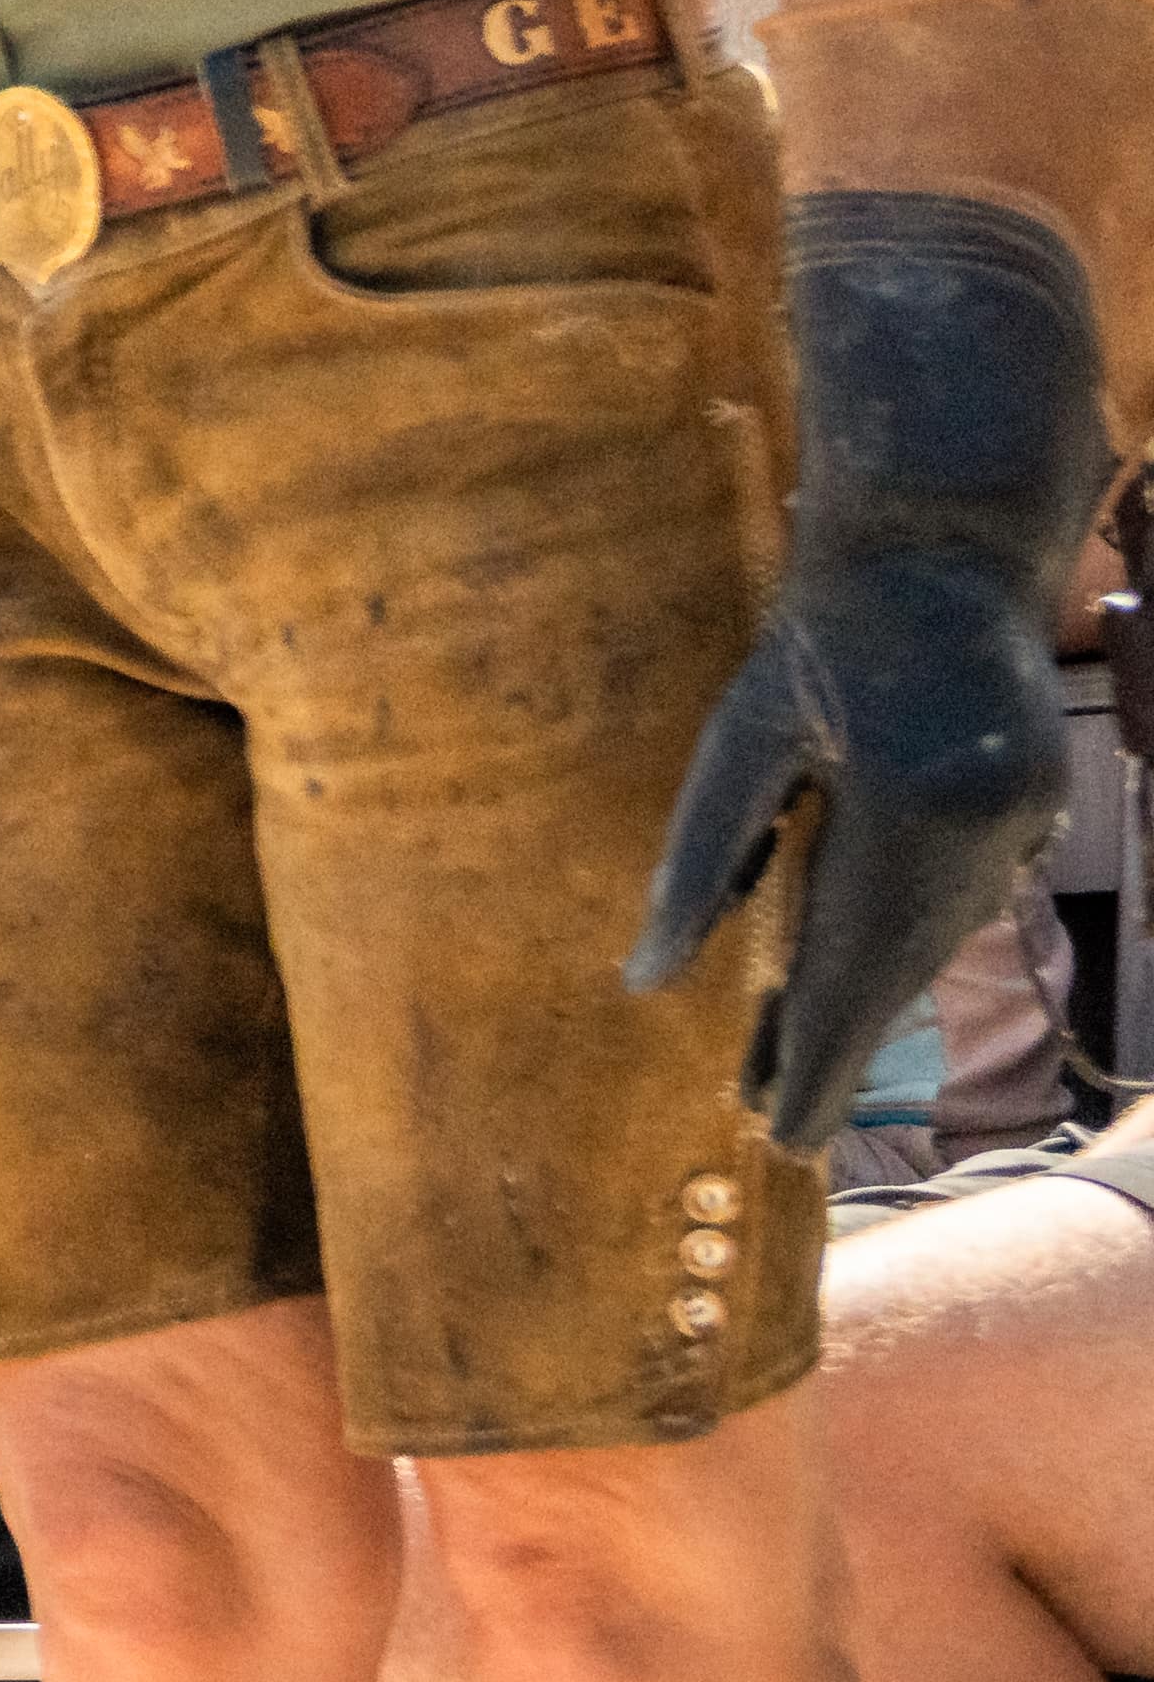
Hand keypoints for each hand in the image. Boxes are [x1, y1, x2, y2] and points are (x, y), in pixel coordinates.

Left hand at [632, 192, 1098, 1132]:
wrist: (945, 550)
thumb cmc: (820, 636)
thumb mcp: (742, 740)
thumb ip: (702, 862)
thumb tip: (647, 977)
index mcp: (908, 809)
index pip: (851, 967)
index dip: (816, 1056)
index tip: (777, 1131)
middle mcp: (982, 828)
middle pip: (900, 972)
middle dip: (836, 1048)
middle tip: (774, 1123)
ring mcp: (1022, 821)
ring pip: (933, 944)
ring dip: (869, 1005)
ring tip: (795, 1069)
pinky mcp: (1034, 809)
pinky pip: (957, 903)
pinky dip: (903, 950)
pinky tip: (854, 987)